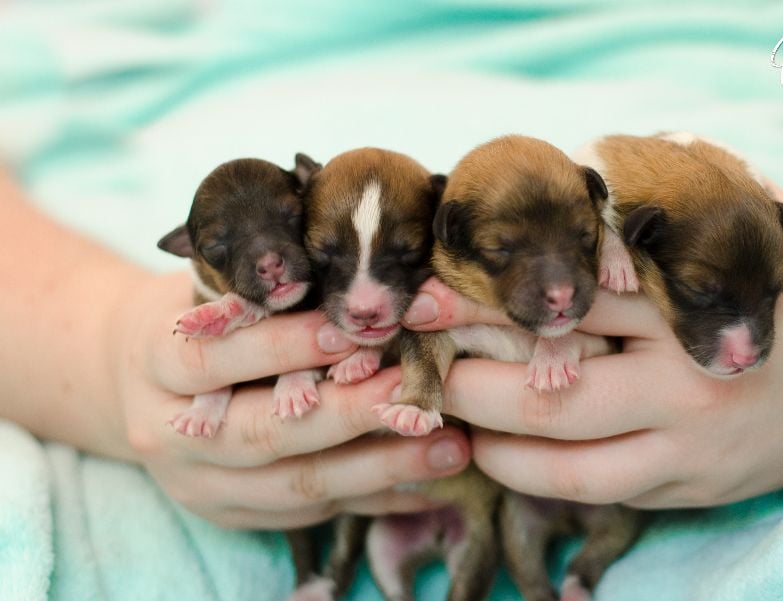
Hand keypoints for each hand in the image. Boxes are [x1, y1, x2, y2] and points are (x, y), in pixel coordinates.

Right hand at [110, 272, 470, 527]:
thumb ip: (265, 289)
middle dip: (348, 414)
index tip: (347, 331)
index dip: (280, 348)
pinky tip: (434, 483)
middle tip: (415, 393)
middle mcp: (169, 436)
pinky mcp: (238, 515)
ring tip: (449, 444)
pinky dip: (378, 498)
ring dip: (381, 467)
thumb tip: (356, 282)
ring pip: (298, 485)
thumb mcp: (211, 286)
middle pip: (264, 433)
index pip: (214, 360)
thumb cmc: (200, 316)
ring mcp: (203, 486)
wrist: (141, 384)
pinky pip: (317, 511)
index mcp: (154, 365)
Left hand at [400, 182, 782, 508]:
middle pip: (551, 384)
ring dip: (487, 436)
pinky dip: (532, 473)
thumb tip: (572, 167)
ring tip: (439, 409)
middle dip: (466, 373)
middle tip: (413, 358)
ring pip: (562, 455)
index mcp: (692, 299)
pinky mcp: (693, 487)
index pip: (569, 296)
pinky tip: (493, 448)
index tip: (425, 292)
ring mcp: (691, 443)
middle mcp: (690, 377)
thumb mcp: (739, 220)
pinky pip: (593, 492)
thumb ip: (664, 197)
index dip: (487, 294)